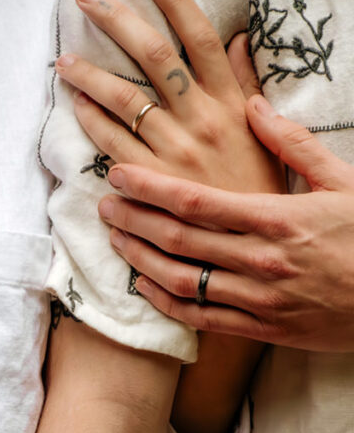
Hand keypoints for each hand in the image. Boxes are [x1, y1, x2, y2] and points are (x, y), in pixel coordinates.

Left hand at [56, 0, 283, 196]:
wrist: (248, 245)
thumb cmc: (255, 185)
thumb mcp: (263, 129)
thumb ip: (245, 83)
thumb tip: (237, 38)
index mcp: (231, 102)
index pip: (200, 38)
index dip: (175, 1)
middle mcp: (201, 119)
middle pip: (153, 56)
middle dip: (116, 21)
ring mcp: (172, 150)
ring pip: (122, 98)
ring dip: (88, 74)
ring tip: (63, 58)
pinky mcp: (150, 181)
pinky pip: (111, 143)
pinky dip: (91, 120)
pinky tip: (75, 103)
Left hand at [98, 96, 353, 351]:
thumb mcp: (345, 180)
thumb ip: (293, 144)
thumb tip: (251, 103)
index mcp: (279, 218)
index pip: (196, 202)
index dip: (149, 188)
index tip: (118, 175)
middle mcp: (262, 260)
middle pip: (178, 239)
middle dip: (133, 220)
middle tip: (104, 205)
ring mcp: (260, 299)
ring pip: (181, 280)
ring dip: (140, 258)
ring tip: (115, 239)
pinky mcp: (262, 330)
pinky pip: (200, 318)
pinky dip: (165, 302)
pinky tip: (143, 285)